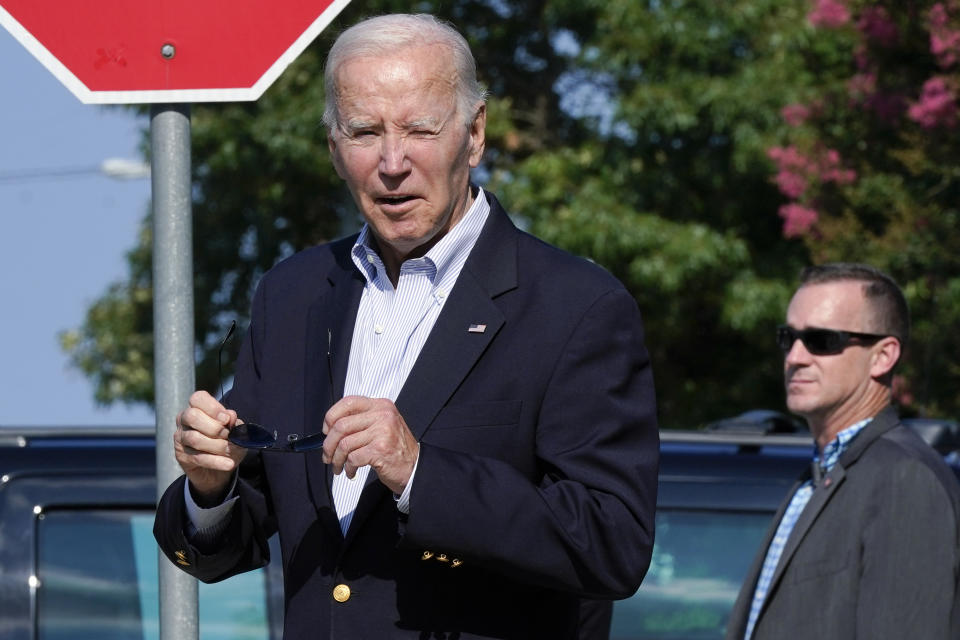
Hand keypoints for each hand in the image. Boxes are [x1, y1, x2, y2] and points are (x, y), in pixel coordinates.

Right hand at [174, 390, 246, 504]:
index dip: (213, 407)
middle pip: (192, 416)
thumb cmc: (226, 443)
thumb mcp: (235, 431)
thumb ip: (233, 422)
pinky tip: (229, 464)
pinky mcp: (181, 456)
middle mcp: (184, 420)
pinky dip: (216, 461)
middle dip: (214, 427)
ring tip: (230, 450)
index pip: (198, 398)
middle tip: (228, 435)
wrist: (217, 470)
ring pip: (195, 438)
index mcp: (197, 408)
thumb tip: (230, 416)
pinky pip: (198, 457)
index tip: (227, 419)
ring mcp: (180, 438)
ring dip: (217, 446)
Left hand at [322, 396, 418, 494]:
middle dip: (329, 444)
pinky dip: (348, 467)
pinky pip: (353, 458)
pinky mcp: (380, 450)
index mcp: (381, 405)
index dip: (331, 416)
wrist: (415, 467)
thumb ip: (361, 421)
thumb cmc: (396, 448)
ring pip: (344, 444)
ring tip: (339, 467)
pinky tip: (351, 471)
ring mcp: (383, 431)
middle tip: (328, 455)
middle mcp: (383, 415)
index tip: (326, 430)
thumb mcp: (382, 425)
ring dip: (337, 459)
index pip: (348, 402)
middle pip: (341, 425)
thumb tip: (330, 428)